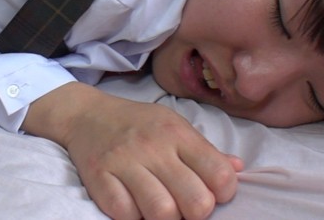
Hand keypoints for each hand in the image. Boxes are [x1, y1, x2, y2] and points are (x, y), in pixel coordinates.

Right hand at [24, 83, 241, 219]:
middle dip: (196, 212)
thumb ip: (205, 150)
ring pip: (162, 212)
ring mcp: (123, 162)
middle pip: (195, 202)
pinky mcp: (99, 177)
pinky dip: (133, 217)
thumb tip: (238, 169)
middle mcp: (152, 146)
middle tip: (185, 205)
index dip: (223, 193)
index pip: (219, 174)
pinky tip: (135, 205)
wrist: (86, 114)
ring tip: (162, 208)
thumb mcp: (174, 125)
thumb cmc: (137, 124)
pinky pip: (124, 214)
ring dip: (166, 218)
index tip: (212, 192)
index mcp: (177, 133)